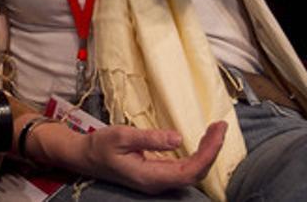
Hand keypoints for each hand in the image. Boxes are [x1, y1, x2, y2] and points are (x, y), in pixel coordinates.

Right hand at [36, 119, 225, 194]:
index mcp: (151, 177)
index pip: (190, 170)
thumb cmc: (101, 146)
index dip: (208, 153)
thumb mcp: (122, 136)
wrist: (85, 157)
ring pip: (192, 171)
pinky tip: (202, 141)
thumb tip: (178, 137)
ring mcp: (159, 180)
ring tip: (216, 130)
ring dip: (207, 151)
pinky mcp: (158, 174)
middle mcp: (158, 182)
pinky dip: (197, 153)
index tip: (217, 130)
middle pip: (196, 172)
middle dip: (213, 150)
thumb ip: (150, 138)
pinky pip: (184, 167)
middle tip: (221, 125)